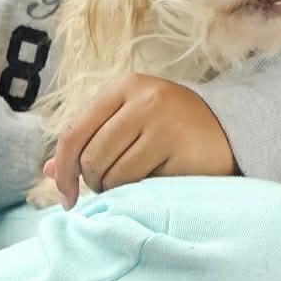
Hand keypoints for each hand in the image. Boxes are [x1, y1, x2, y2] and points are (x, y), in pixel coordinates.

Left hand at [45, 73, 236, 208]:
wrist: (232, 131)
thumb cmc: (173, 128)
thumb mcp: (129, 121)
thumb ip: (90, 139)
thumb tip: (48, 171)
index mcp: (125, 86)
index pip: (73, 132)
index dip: (63, 169)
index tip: (66, 195)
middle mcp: (145, 99)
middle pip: (92, 157)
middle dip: (95, 182)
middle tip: (110, 188)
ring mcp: (165, 123)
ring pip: (114, 174)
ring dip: (117, 190)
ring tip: (134, 185)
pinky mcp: (181, 150)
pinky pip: (142, 185)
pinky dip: (141, 193)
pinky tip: (156, 185)